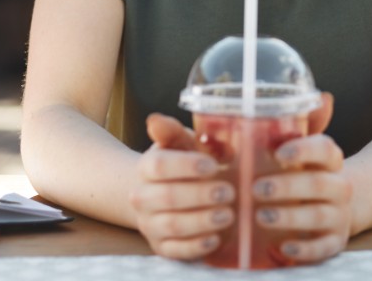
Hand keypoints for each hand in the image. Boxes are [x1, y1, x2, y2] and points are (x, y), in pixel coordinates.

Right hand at [129, 113, 235, 259]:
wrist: (160, 192)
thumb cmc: (180, 162)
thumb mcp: (180, 142)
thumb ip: (174, 131)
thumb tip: (156, 120)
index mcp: (147, 167)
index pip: (159, 166)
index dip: (186, 166)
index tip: (212, 165)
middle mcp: (142, 196)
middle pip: (167, 197)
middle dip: (200, 195)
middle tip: (229, 191)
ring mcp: (149, 223)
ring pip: (172, 225)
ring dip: (202, 221)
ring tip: (228, 215)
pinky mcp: (160, 246)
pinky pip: (175, 251)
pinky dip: (196, 246)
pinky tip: (215, 238)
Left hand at [254, 92, 352, 263]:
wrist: (335, 207)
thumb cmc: (304, 173)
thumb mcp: (297, 151)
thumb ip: (287, 128)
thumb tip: (295, 102)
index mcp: (331, 160)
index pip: (326, 149)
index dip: (304, 149)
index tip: (278, 152)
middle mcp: (340, 186)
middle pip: (318, 184)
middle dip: (286, 186)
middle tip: (255, 188)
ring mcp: (339, 216)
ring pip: (318, 216)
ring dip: (290, 217)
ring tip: (261, 215)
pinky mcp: (334, 242)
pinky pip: (322, 248)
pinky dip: (303, 250)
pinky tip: (283, 247)